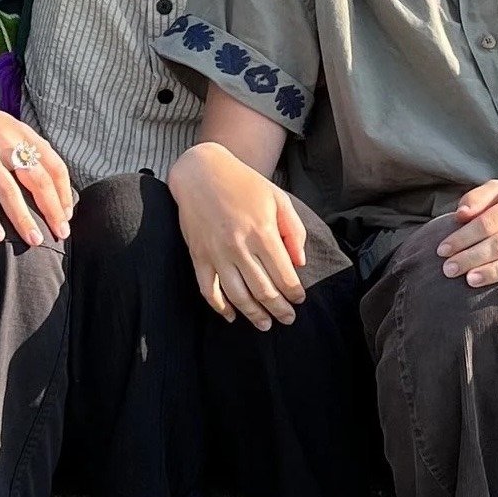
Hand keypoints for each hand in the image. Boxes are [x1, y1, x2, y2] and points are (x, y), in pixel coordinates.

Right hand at [0, 95, 72, 246]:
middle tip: (61, 233)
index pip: (53, 163)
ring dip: (23, 219)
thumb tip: (48, 178)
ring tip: (34, 240)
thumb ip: (23, 146)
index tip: (67, 214)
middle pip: (36, 178)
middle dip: (52, 209)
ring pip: (8, 190)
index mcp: (18, 130)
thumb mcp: (0, 128)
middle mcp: (2, 138)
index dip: (63, 191)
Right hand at [169, 142, 308, 330]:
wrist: (202, 172)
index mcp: (262, 232)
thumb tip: (299, 263)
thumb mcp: (278, 199)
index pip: (284, 275)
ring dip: (254, 315)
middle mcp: (239, 246)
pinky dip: (220, 307)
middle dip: (279, 309)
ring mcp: (216, 253)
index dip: (295, 293)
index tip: (299, 300)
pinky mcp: (198, 256)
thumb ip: (294, 231)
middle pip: (263, 290)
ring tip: (265, 324)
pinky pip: (208, 290)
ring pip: (238, 296)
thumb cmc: (244, 184)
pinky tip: (231, 316)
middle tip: (288, 319)